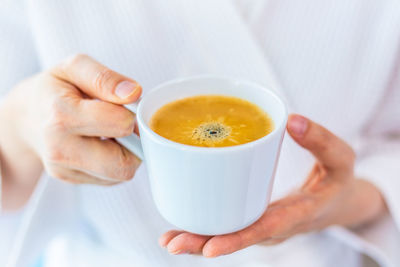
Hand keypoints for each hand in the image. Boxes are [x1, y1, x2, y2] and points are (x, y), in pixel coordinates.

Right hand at [1, 54, 141, 185]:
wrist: (25, 117)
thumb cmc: (55, 88)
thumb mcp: (75, 68)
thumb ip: (104, 77)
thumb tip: (134, 93)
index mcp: (61, 116)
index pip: (120, 124)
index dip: (132, 113)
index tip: (125, 105)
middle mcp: (60, 149)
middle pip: (123, 163)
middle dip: (136, 142)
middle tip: (125, 123)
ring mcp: (64, 170)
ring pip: (121, 174)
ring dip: (128, 154)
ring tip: (114, 133)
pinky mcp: (72, 180)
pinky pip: (112, 178)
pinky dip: (116, 162)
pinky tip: (104, 144)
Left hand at [159, 114, 385, 256]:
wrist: (337, 202)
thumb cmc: (338, 180)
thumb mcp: (341, 158)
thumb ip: (321, 141)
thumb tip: (293, 121)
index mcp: (298, 214)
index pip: (265, 229)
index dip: (237, 239)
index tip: (210, 248)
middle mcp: (276, 227)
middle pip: (238, 237)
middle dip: (204, 243)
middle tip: (172, 243)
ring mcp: (263, 226)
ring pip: (229, 235)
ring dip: (198, 239)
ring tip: (168, 240)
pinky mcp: (254, 218)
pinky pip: (230, 226)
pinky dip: (207, 228)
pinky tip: (183, 227)